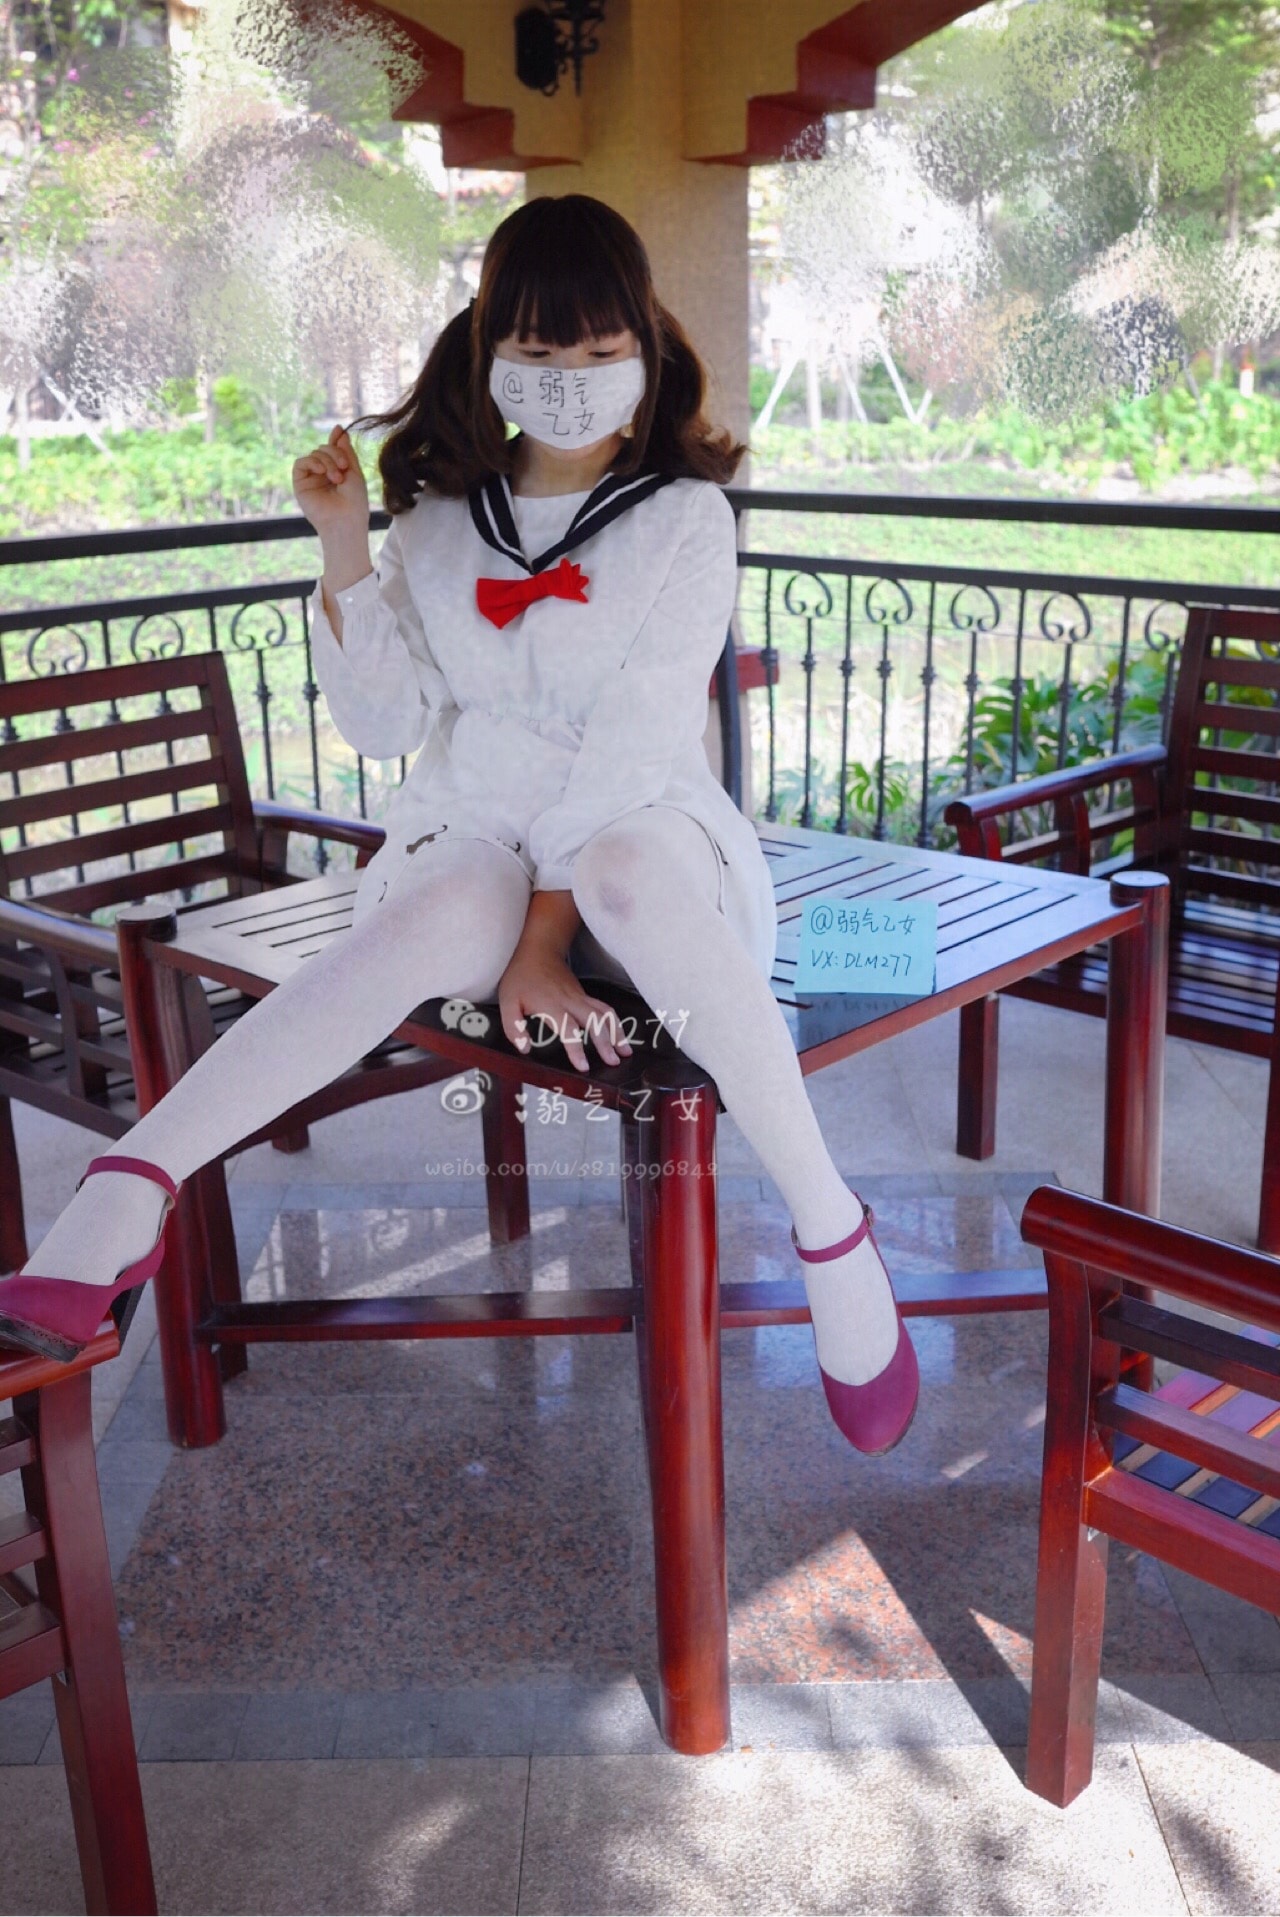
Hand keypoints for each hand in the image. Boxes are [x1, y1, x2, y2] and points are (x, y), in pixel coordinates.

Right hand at [292, 425, 369, 542]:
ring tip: (337, 477)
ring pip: (314, 454)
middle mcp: (323, 474)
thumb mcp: (354, 471)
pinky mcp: (300, 484)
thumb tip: (339, 429)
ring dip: (327, 461)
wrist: (346, 521)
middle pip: (324, 449)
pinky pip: (301, 463)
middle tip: (344, 469)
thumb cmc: (355, 501)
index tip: (339, 431)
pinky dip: (312, 462)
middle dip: (335, 453)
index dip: (335, 440)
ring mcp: (311, 478)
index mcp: (337, 471)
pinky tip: (321, 471)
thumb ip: (346, 450)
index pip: (332, 450)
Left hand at [498, 946, 632, 1073]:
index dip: (576, 1048)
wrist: (538, 952)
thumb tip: (525, 1049)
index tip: (584, 1067)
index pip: (568, 1028)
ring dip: (617, 1032)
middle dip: (606, 1043)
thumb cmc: (521, 979)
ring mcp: (581, 997)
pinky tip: (620, 1037)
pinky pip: (605, 1009)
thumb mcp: (507, 1002)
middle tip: (614, 1063)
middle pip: (595, 1021)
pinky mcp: (585, 996)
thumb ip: (513, 1028)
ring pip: (605, 1013)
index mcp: (551, 1005)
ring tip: (625, 1052)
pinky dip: (615, 1023)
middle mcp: (571, 1001)